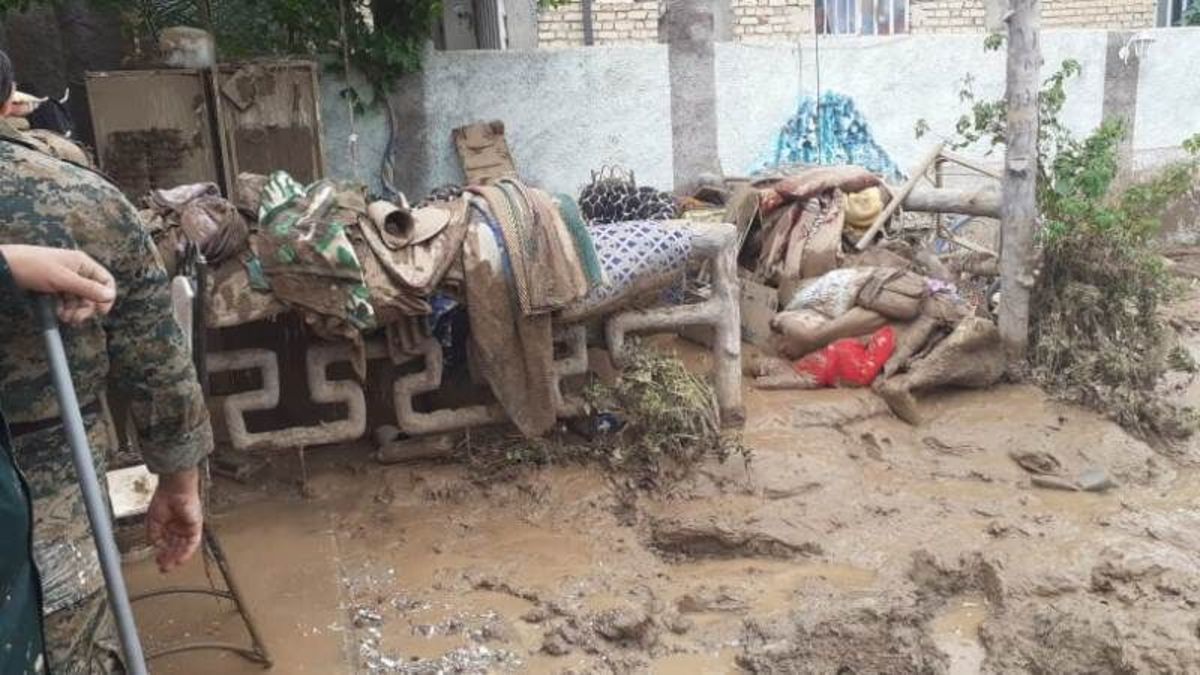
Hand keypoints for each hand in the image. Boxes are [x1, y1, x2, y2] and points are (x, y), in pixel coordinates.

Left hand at [0, 244, 115, 323]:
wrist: (4, 266)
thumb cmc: (32, 266)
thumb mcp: (62, 279)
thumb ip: (87, 288)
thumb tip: (109, 296)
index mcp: (82, 263)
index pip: (105, 281)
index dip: (106, 297)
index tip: (100, 311)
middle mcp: (76, 271)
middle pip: (92, 294)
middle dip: (86, 308)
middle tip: (76, 319)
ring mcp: (65, 280)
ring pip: (79, 300)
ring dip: (74, 311)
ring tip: (64, 317)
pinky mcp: (54, 288)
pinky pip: (66, 301)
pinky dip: (64, 309)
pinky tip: (57, 314)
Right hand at [146, 468, 202, 572]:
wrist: (174, 488)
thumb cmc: (164, 498)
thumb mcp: (153, 521)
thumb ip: (154, 535)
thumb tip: (156, 546)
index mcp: (169, 524)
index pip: (167, 543)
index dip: (162, 553)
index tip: (158, 561)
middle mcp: (179, 526)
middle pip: (175, 546)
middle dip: (169, 558)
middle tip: (163, 567)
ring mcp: (188, 526)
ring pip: (183, 546)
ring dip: (176, 557)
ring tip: (169, 565)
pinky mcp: (196, 525)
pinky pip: (193, 542)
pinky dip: (187, 552)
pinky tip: (180, 559)